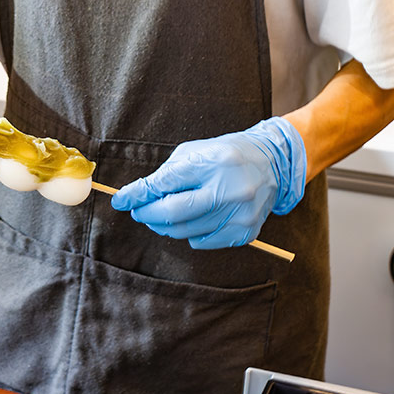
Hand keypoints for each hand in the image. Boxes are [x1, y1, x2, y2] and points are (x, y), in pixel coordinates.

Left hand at [111, 117, 306, 248]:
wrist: (273, 165)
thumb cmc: (226, 155)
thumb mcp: (195, 152)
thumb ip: (167, 174)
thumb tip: (138, 197)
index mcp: (213, 162)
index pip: (164, 183)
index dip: (137, 195)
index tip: (120, 201)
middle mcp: (228, 189)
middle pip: (171, 214)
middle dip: (146, 214)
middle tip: (137, 211)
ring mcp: (238, 214)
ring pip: (183, 232)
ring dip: (164, 225)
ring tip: (162, 214)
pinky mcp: (244, 232)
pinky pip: (201, 241)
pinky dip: (188, 233)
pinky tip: (195, 218)